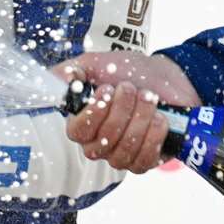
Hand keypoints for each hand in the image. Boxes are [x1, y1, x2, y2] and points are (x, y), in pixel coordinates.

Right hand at [56, 52, 197, 173]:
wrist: (163, 76)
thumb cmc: (128, 72)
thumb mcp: (97, 63)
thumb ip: (72, 71)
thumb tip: (59, 79)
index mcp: (84, 123)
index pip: (78, 132)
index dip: (93, 113)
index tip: (107, 90)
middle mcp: (99, 144)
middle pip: (105, 139)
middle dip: (122, 109)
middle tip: (131, 88)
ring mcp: (121, 155)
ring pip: (125, 149)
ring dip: (141, 118)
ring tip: (149, 97)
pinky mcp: (144, 160)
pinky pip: (144, 159)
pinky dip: (154, 136)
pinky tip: (159, 118)